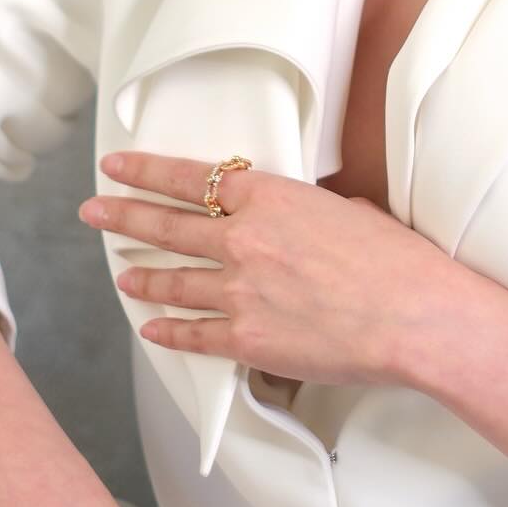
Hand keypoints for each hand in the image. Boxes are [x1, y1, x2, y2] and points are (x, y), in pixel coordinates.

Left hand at [79, 150, 463, 386]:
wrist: (414, 315)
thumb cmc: (394, 259)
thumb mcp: (347, 209)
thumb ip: (304, 212)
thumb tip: (293, 222)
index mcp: (269, 198)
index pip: (191, 178)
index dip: (146, 171)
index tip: (118, 167)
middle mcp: (242, 240)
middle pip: (166, 225)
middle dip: (123, 218)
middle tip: (94, 213)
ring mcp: (239, 291)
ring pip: (172, 281)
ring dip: (141, 276)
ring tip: (120, 274)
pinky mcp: (246, 340)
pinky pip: (192, 334)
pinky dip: (167, 331)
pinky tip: (151, 329)